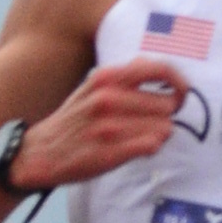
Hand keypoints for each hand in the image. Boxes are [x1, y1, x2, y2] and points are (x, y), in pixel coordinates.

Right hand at [11, 61, 188, 192]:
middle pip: (167, 105)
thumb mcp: (94, 86)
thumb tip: (161, 72)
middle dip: (165, 116)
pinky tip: (138, 148)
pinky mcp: (111, 152)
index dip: (178, 82)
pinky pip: (152, 146)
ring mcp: (110, 126)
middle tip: (151, 123)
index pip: (159, 70)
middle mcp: (109, 98)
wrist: (41, 152)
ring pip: (164, 128)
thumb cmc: (74, 119)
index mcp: (107, 77)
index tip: (181, 93)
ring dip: (158, 134)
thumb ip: (125, 77)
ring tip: (140, 137)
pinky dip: (151, 148)